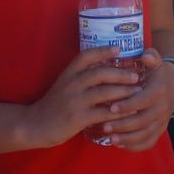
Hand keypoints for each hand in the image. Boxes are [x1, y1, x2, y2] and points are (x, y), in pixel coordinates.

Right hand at [22, 46, 141, 148]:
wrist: (35, 124)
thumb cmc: (55, 104)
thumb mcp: (64, 84)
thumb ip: (81, 77)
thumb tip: (106, 69)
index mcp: (68, 73)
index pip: (86, 56)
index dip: (102, 51)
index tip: (119, 48)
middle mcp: (71, 84)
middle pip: (99, 73)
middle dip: (120, 73)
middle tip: (136, 75)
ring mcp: (74, 101)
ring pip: (104, 92)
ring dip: (123, 92)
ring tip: (137, 93)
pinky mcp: (77, 118)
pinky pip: (102, 113)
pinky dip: (117, 113)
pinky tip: (128, 113)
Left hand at [100, 49, 173, 151]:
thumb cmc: (157, 73)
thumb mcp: (156, 62)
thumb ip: (151, 57)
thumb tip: (145, 55)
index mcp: (159, 91)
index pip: (144, 101)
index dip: (129, 105)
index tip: (112, 107)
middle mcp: (163, 108)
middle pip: (143, 121)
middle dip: (124, 125)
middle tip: (105, 127)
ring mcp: (162, 121)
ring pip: (146, 134)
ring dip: (128, 138)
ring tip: (110, 139)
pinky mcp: (160, 130)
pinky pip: (149, 142)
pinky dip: (135, 146)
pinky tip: (120, 144)